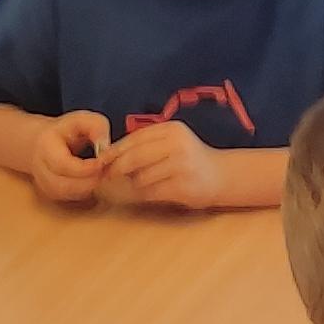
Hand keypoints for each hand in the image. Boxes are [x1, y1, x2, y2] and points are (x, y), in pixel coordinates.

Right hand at [29, 110, 113, 204]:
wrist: (40, 143)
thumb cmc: (65, 131)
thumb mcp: (82, 119)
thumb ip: (96, 127)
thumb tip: (105, 146)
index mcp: (45, 148)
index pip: (64, 165)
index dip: (87, 167)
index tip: (104, 161)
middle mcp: (40, 170)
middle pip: (64, 186)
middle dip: (90, 180)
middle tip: (107, 170)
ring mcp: (44, 184)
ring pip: (68, 195)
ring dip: (89, 187)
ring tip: (101, 174)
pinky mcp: (51, 194)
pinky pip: (71, 198)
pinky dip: (85, 191)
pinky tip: (93, 179)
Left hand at [100, 121, 225, 209]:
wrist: (221, 176)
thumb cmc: (189, 159)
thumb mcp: (171, 141)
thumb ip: (146, 143)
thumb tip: (109, 154)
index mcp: (171, 129)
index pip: (134, 139)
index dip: (114, 151)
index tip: (102, 160)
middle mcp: (177, 144)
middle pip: (134, 157)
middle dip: (116, 168)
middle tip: (108, 176)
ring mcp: (182, 166)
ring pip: (140, 177)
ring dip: (133, 183)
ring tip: (139, 184)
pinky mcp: (183, 186)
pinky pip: (151, 192)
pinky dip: (143, 194)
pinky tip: (147, 193)